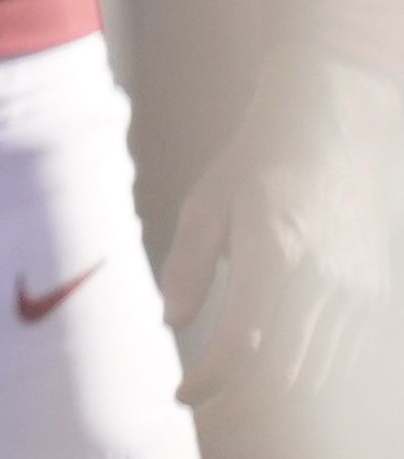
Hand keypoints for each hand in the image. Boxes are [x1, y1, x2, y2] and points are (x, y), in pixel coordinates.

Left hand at [162, 50, 396, 405]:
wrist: (335, 133)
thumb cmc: (259, 164)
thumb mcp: (208, 200)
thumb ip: (189, 263)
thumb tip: (172, 321)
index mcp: (276, 252)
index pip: (244, 340)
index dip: (212, 379)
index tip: (182, 395)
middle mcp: (324, 280)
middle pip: (284, 371)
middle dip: (240, 403)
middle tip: (202, 412)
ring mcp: (356, 294)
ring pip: (318, 374)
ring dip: (275, 402)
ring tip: (231, 408)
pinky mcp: (373, 300)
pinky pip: (343, 360)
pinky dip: (310, 383)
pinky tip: (275, 386)